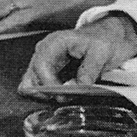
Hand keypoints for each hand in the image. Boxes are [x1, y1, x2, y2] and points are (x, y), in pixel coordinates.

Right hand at [21, 14, 136, 88]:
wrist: (106, 37)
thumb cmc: (103, 41)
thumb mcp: (102, 53)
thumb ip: (89, 70)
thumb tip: (78, 86)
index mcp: (55, 42)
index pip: (41, 64)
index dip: (49, 82)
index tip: (63, 94)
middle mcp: (43, 51)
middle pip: (31, 75)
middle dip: (46, 91)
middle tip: (66, 98)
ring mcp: (43, 61)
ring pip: (30, 83)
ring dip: (44, 94)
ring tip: (64, 97)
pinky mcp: (45, 71)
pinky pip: (36, 86)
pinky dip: (45, 94)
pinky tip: (60, 95)